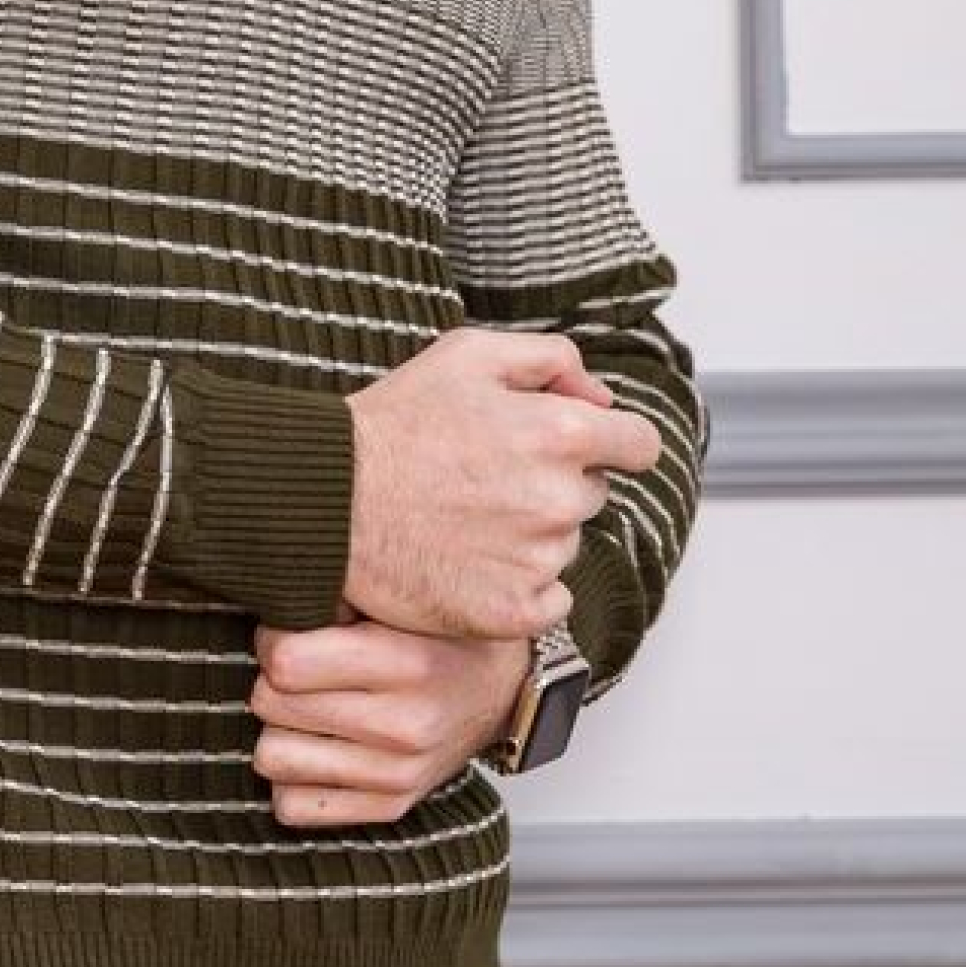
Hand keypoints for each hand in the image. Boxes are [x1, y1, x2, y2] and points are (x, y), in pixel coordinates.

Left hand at [249, 596, 532, 827]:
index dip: (274, 639)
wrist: (504, 690)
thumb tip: (277, 598)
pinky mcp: (390, 806)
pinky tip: (318, 747)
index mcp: (409, 663)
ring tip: (308, 708)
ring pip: (272, 758)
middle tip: (299, 668)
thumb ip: (343, 598)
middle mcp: (405, 725)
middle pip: (272, 705)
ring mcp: (397, 774)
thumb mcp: (404, 600)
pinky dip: (294, 779)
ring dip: (279, 731)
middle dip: (274, 681)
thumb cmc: (445, 636)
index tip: (290, 633)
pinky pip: (292, 806)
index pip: (287, 661)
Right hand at [342, 328, 661, 642]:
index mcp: (561, 432)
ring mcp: (536, 562)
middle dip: (553, 483)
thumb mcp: (468, 354)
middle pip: (592, 495)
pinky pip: (549, 602)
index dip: (612, 442)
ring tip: (464, 519)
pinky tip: (472, 563)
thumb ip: (553, 359)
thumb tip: (602, 397)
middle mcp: (558, 500)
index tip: (581, 450)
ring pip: (563, 546)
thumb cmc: (391, 424)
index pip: (639, 445)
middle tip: (486, 478)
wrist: (325, 499)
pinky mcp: (510, 612)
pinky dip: (521, 589)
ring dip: (530, 536)